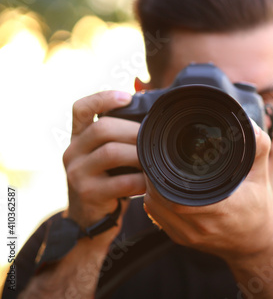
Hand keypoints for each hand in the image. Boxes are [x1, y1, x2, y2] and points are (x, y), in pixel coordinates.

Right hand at [63, 91, 146, 228]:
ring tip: (153, 160)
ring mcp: (77, 173)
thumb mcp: (106, 157)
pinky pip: (121, 181)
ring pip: (111, 152)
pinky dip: (141, 181)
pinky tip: (149, 182)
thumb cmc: (107, 182)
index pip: (81, 108)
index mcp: (78, 138)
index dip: (103, 98)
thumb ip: (119, 138)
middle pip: (103, 128)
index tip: (127, 97)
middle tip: (154, 139)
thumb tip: (153, 118)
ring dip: (139, 155)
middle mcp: (72, 152)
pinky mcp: (88, 194)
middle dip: (134, 131)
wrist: (89, 220)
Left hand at [144, 120, 272, 260]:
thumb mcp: (261, 176)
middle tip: (158, 158)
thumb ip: (259, 149)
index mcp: (220, 209)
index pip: (176, 194)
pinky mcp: (182, 239)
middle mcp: (201, 225)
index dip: (164, 174)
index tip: (163, 156)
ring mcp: (189, 235)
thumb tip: (250, 127)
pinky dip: (155, 203)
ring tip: (158, 171)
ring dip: (151, 189)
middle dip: (154, 177)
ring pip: (155, 209)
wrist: (256, 244)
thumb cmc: (258, 209)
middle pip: (159, 199)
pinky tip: (160, 189)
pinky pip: (158, 218)